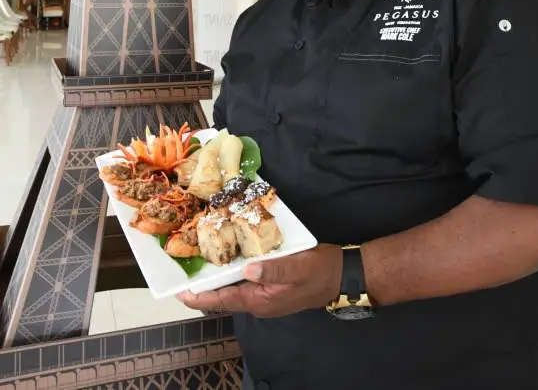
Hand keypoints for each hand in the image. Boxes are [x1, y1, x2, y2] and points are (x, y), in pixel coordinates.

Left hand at [177, 244, 341, 317]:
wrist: (340, 276)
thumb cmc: (320, 271)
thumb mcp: (299, 267)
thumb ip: (274, 269)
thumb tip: (248, 270)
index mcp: (261, 300)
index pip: (224, 301)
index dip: (200, 297)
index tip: (179, 293)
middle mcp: (258, 300)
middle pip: (224, 295)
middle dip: (203, 286)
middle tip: (183, 270)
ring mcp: (264, 294)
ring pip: (233, 287)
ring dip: (217, 277)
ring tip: (198, 261)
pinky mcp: (269, 284)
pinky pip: (245, 280)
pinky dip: (232, 270)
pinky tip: (228, 255)